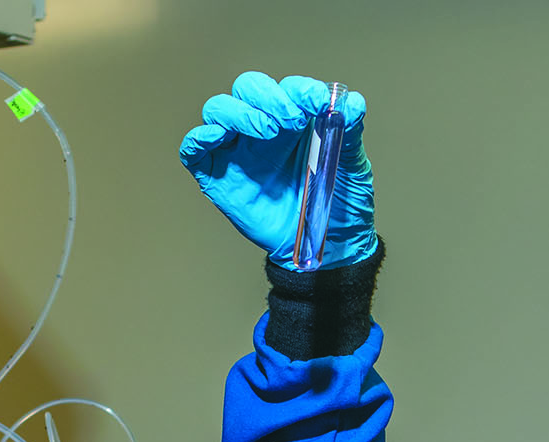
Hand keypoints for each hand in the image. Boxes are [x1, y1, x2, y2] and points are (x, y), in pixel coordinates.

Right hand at [179, 72, 374, 268]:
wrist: (330, 246)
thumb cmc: (339, 203)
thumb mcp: (354, 165)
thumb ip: (349, 132)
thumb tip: (351, 103)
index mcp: (295, 118)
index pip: (286, 89)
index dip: (298, 89)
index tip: (317, 101)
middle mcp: (262, 129)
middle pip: (247, 89)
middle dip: (267, 96)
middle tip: (291, 119)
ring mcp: (238, 151)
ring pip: (218, 110)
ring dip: (239, 112)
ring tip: (266, 131)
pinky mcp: (217, 177)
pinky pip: (194, 149)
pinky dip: (199, 136)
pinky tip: (218, 136)